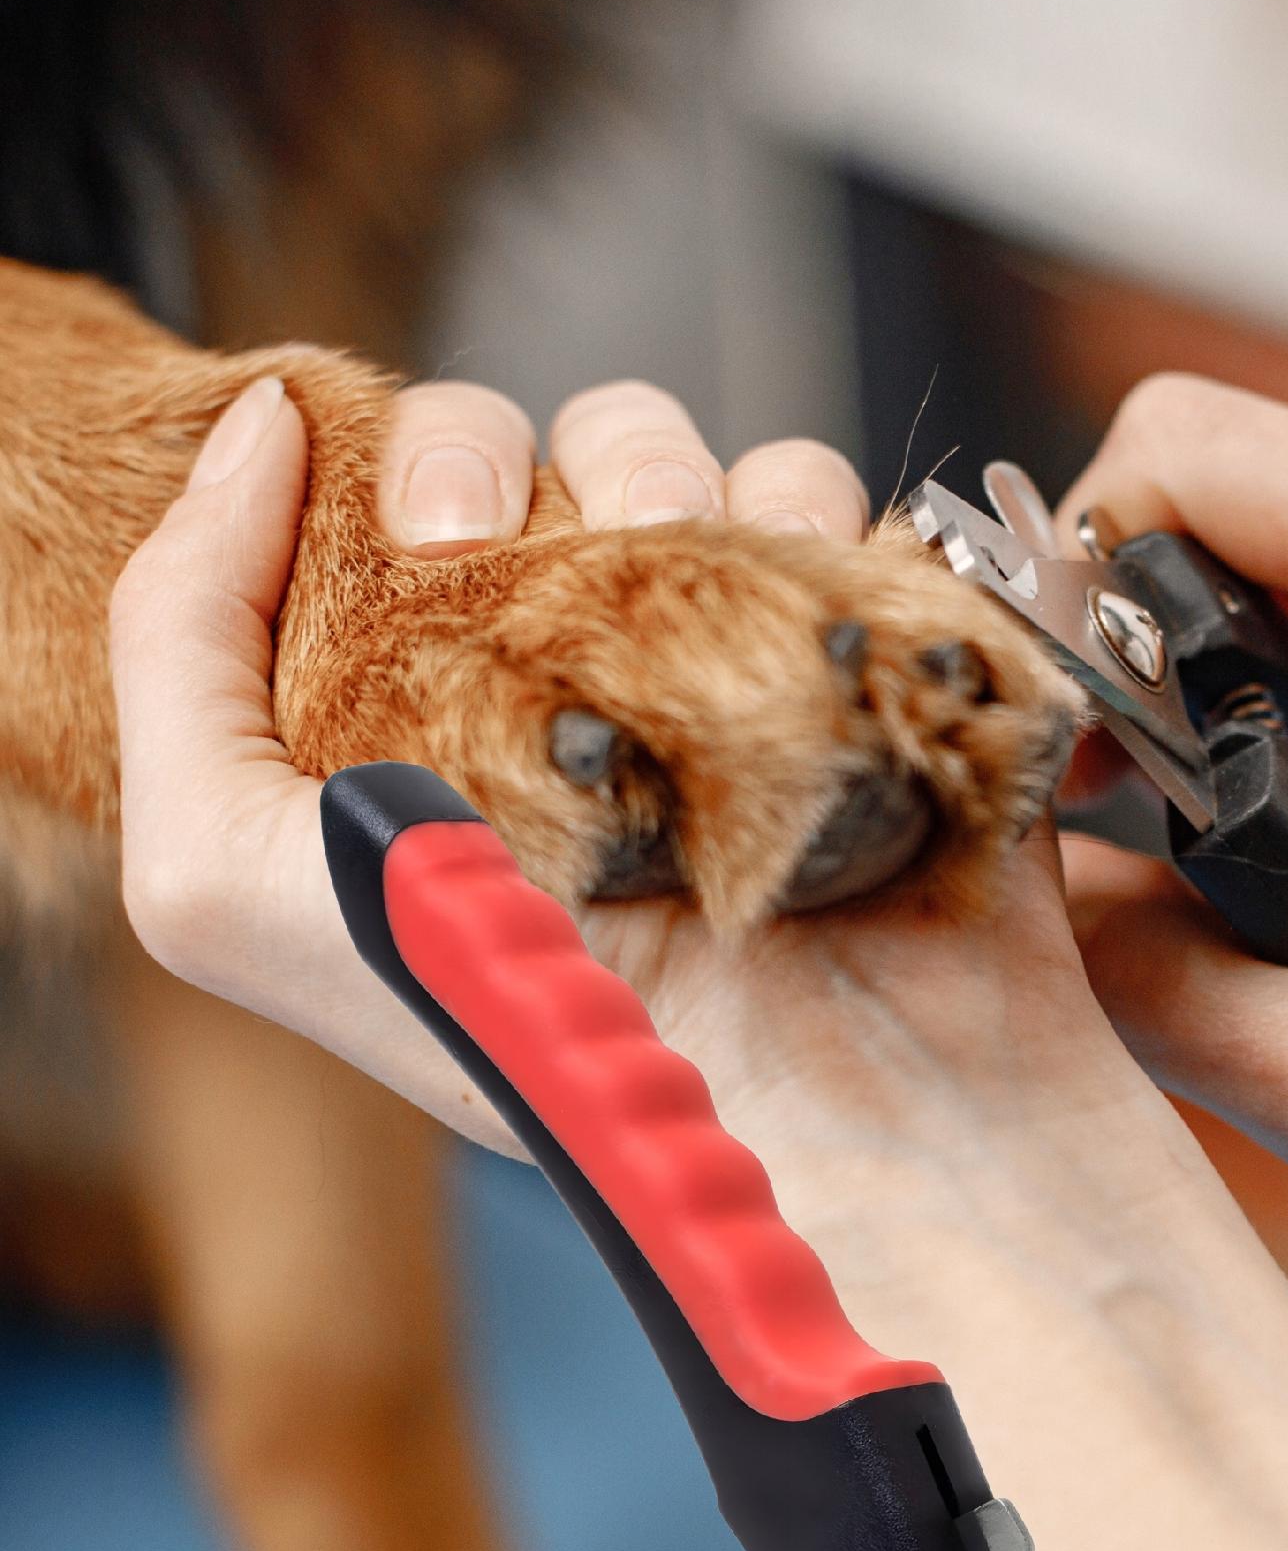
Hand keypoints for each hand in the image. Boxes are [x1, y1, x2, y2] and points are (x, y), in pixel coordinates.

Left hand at [109, 375, 870, 1150]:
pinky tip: (789, 613)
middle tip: (488, 551)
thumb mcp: (238, 891)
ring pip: (664, 452)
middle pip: (506, 450)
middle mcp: (560, 688)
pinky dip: (807, 520)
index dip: (362, 469)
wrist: (825, 1121)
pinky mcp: (849, 652)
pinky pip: (819, 505)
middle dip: (486, 458)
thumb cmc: (540, 1045)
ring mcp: (712, 666)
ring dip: (656, 475)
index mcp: (418, 726)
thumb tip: (258, 430)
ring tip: (667, 592)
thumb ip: (175, 659)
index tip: (406, 530)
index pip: (360, 506)